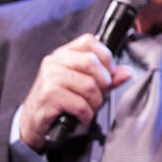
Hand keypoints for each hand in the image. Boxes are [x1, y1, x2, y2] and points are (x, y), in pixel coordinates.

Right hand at [17, 34, 130, 149]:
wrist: (34, 121)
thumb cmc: (59, 101)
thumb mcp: (84, 85)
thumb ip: (107, 78)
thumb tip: (127, 72)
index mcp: (64, 54)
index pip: (90, 41)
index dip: (106, 57)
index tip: (109, 73)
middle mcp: (54, 62)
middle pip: (91, 62)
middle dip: (103, 83)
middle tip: (100, 94)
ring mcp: (50, 77)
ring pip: (89, 86)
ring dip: (96, 103)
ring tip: (89, 108)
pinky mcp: (48, 95)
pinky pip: (80, 104)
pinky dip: (86, 114)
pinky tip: (82, 116)